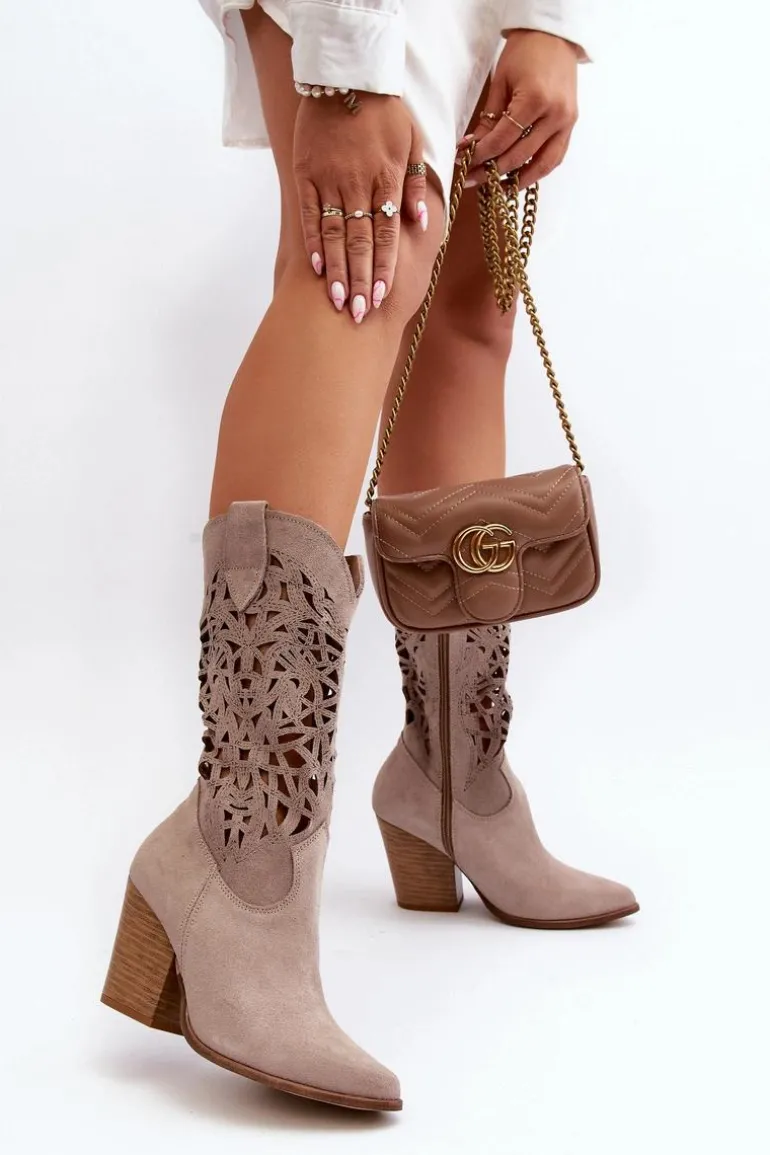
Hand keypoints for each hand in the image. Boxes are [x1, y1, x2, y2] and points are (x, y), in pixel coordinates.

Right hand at [294, 94, 427, 321]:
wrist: (346, 75)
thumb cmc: (385, 112)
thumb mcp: (414, 141)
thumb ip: (418, 183)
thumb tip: (421, 221)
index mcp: (387, 179)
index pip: (387, 233)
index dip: (383, 267)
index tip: (381, 297)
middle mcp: (359, 184)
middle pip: (360, 241)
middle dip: (359, 280)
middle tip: (357, 314)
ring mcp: (330, 180)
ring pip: (335, 233)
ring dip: (336, 270)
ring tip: (336, 301)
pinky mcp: (307, 174)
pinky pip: (310, 213)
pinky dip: (313, 241)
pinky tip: (315, 267)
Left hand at [467, 31, 578, 186]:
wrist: (554, 37)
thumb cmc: (525, 53)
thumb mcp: (501, 84)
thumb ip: (489, 119)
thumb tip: (471, 148)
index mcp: (535, 100)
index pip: (503, 140)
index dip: (482, 155)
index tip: (465, 163)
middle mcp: (555, 115)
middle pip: (520, 156)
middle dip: (493, 170)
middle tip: (473, 179)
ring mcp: (567, 122)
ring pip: (542, 165)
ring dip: (518, 180)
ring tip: (498, 188)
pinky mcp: (571, 125)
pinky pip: (555, 157)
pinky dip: (537, 171)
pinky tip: (519, 178)